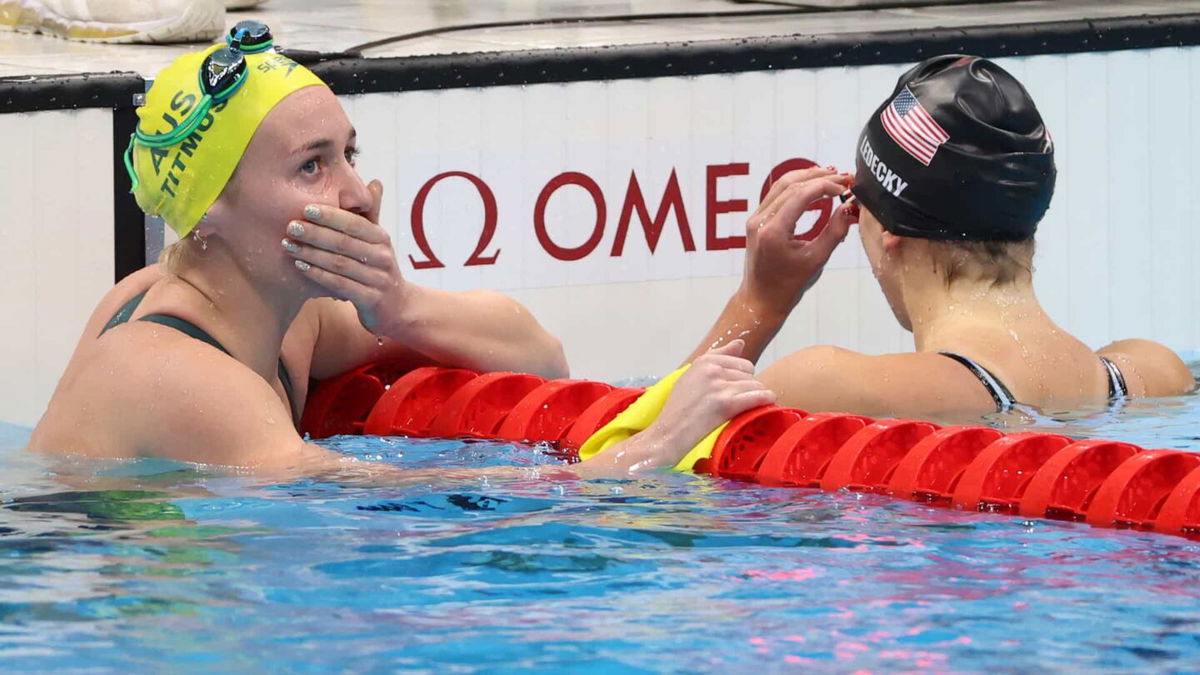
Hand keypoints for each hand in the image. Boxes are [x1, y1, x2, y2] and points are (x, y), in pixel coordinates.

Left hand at [283, 180, 408, 334]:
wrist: (398, 307)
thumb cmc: (379, 268)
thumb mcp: (378, 241)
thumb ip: (371, 214)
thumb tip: (375, 182)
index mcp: (382, 239)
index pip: (354, 224)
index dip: (330, 216)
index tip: (305, 208)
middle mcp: (382, 257)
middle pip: (344, 243)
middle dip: (315, 233)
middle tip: (290, 226)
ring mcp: (378, 280)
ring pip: (339, 264)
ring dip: (311, 253)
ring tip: (288, 245)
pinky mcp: (371, 299)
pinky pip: (340, 285)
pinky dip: (318, 275)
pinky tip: (300, 266)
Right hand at [646, 340, 775, 458]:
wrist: (668, 434)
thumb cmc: (679, 410)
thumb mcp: (692, 376)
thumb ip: (717, 358)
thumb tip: (740, 343)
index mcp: (704, 361)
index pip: (740, 362)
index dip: (742, 378)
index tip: (736, 391)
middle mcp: (711, 369)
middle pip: (749, 374)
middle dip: (748, 388)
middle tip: (739, 403)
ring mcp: (718, 386)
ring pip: (755, 385)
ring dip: (757, 397)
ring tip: (749, 408)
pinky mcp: (725, 403)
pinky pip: (758, 397)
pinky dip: (765, 401)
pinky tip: (766, 405)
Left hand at [743, 167, 857, 314]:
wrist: (761, 299)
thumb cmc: (788, 285)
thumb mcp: (816, 259)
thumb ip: (834, 232)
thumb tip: (848, 207)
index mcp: (774, 231)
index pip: (801, 195)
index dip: (825, 186)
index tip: (844, 187)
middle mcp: (760, 221)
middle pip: (790, 184)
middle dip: (818, 177)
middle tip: (842, 176)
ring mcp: (755, 219)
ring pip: (781, 185)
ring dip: (806, 177)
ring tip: (830, 175)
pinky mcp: (756, 220)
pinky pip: (775, 194)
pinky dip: (795, 186)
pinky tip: (812, 185)